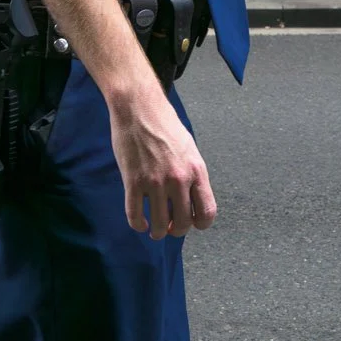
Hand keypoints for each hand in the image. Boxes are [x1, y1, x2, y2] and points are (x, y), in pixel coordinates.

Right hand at [111, 89, 216, 237]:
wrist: (139, 108)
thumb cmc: (165, 125)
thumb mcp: (190, 149)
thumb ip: (193, 174)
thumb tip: (193, 199)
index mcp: (196, 170)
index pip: (207, 212)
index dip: (201, 224)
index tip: (193, 223)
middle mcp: (178, 179)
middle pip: (183, 222)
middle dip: (178, 229)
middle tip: (172, 227)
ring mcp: (154, 182)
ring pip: (160, 224)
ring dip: (158, 232)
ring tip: (156, 230)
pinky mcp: (133, 181)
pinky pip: (135, 214)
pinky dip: (138, 224)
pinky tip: (140, 223)